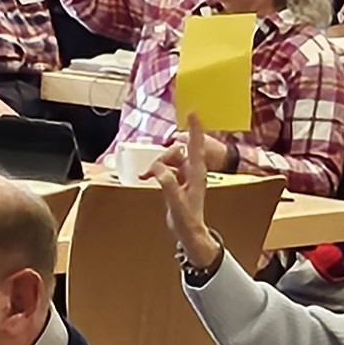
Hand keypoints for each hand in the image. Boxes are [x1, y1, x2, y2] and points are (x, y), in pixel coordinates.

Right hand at [152, 117, 221, 268]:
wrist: (188, 231)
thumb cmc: (187, 218)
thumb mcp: (176, 202)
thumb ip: (167, 184)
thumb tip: (158, 169)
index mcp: (197, 173)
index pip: (196, 146)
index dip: (194, 129)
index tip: (192, 112)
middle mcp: (192, 171)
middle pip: (176, 152)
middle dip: (163, 157)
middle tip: (150, 171)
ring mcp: (185, 175)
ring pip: (169, 159)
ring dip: (157, 165)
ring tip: (147, 176)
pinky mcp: (178, 180)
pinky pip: (164, 168)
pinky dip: (155, 171)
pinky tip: (146, 177)